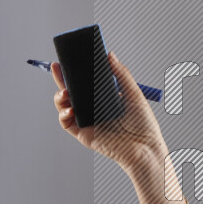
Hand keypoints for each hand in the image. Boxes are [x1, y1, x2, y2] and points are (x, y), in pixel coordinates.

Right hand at [51, 52, 165, 170]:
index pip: (86, 82)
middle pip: (72, 91)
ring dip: (60, 97)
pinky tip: (70, 109)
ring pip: (65, 106)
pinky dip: (63, 114)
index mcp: (105, 99)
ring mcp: (87, 121)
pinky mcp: (84, 134)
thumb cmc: (144, 124)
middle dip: (61, 79)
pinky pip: (66, 123)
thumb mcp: (134, 94)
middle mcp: (94, 109)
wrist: (145, 148)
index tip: (69, 58)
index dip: (76, 71)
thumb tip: (110, 55)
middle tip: (57, 67)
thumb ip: (122, 74)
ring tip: (65, 92)